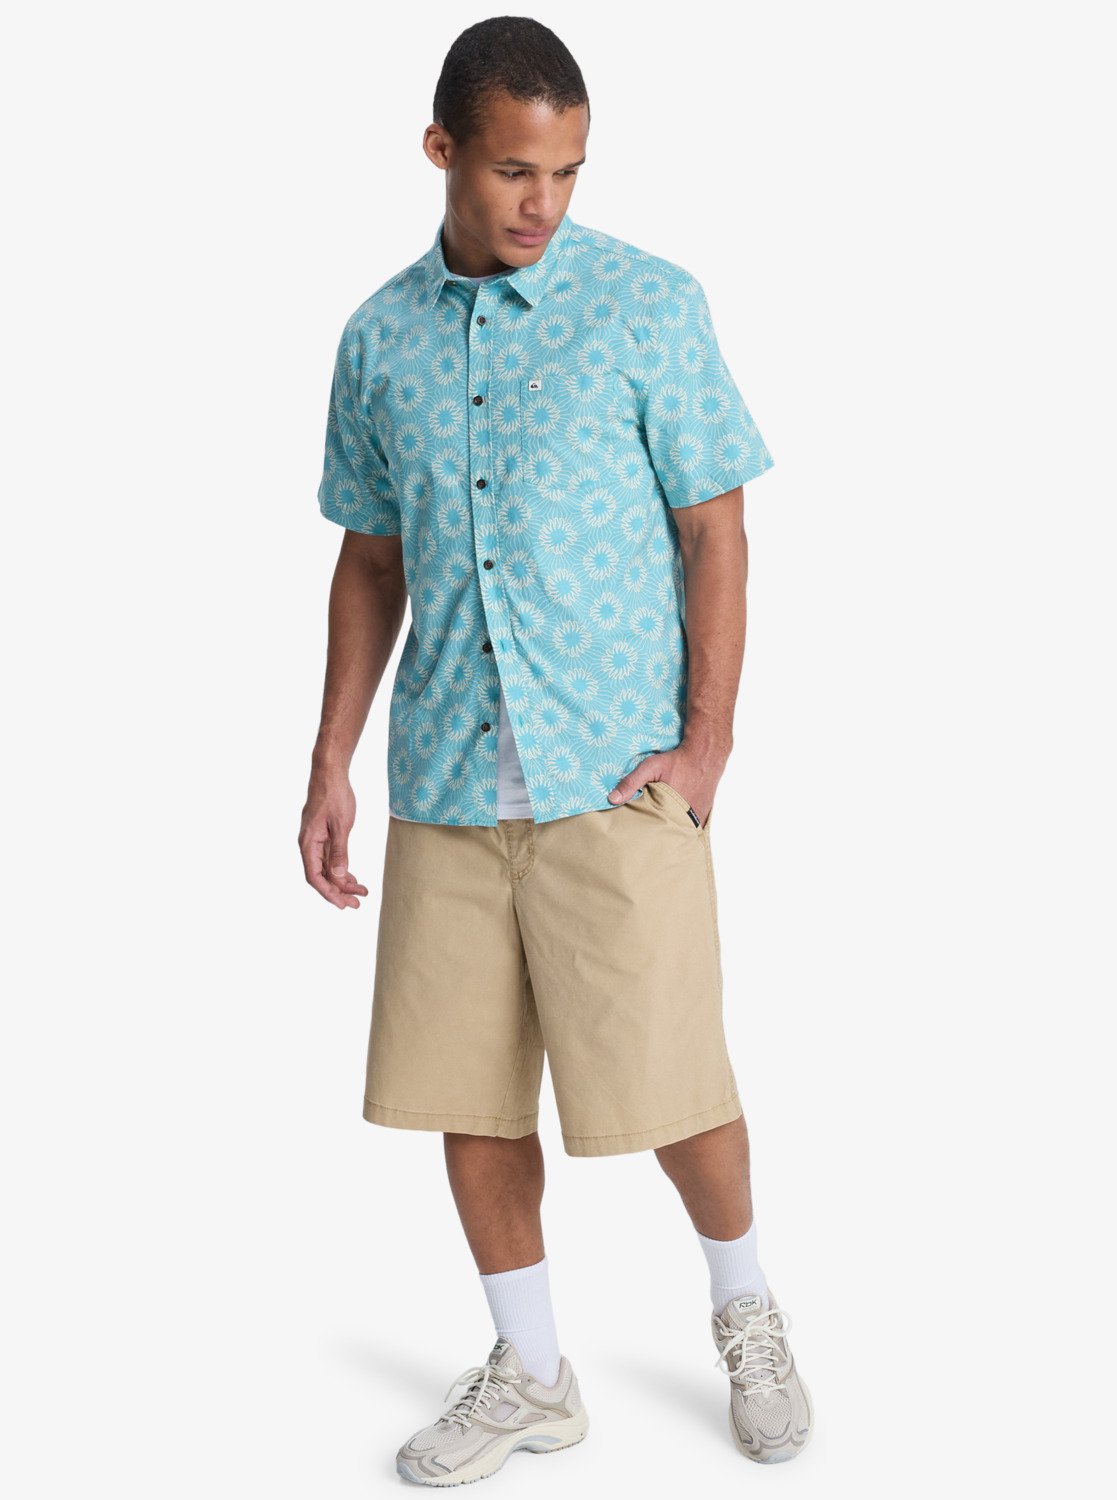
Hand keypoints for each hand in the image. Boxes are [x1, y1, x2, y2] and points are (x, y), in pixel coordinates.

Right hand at [299, 771, 368, 909]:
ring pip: (327, 868)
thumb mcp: (341, 825)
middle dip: (339, 891)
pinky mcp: (322, 836)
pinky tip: (353, 877)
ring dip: (342, 881)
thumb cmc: (335, 795)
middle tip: (357, 903)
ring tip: (361, 892)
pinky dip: (341, 868)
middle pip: (321, 876)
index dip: (329, 893)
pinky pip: (329, 858)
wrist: (330, 773)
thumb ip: (339, 852)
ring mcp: (314, 840)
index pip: (315, 877)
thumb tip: (339, 876)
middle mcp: (308, 844)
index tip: (343, 904)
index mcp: (308, 843)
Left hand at [607, 748, 724, 828]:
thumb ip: (631, 782)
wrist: (705, 754)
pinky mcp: (705, 814)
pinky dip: (683, 825)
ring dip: (672, 830)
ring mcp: (699, 818)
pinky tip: (675, 822)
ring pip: (681, 831)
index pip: (656, 831)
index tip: (637, 838)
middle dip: (658, 835)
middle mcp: (689, 818)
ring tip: (660, 833)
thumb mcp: (651, 767)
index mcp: (674, 810)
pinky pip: (691, 826)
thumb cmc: (678, 761)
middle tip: (646, 839)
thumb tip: (612, 799)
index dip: (647, 835)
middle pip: (669, 833)